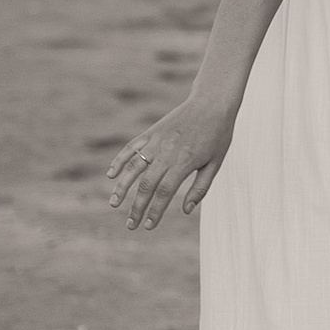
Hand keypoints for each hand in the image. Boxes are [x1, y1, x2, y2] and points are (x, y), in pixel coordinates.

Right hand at [106, 98, 235, 232]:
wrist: (212, 102)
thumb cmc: (218, 135)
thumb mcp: (215, 163)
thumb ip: (200, 188)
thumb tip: (185, 211)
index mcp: (184, 162)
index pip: (164, 193)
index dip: (155, 211)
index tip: (148, 226)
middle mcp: (167, 152)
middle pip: (146, 185)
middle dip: (137, 207)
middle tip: (131, 225)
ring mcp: (156, 141)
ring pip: (133, 167)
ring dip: (121, 187)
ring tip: (114, 204)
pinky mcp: (151, 132)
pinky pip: (131, 148)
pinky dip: (119, 161)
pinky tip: (111, 175)